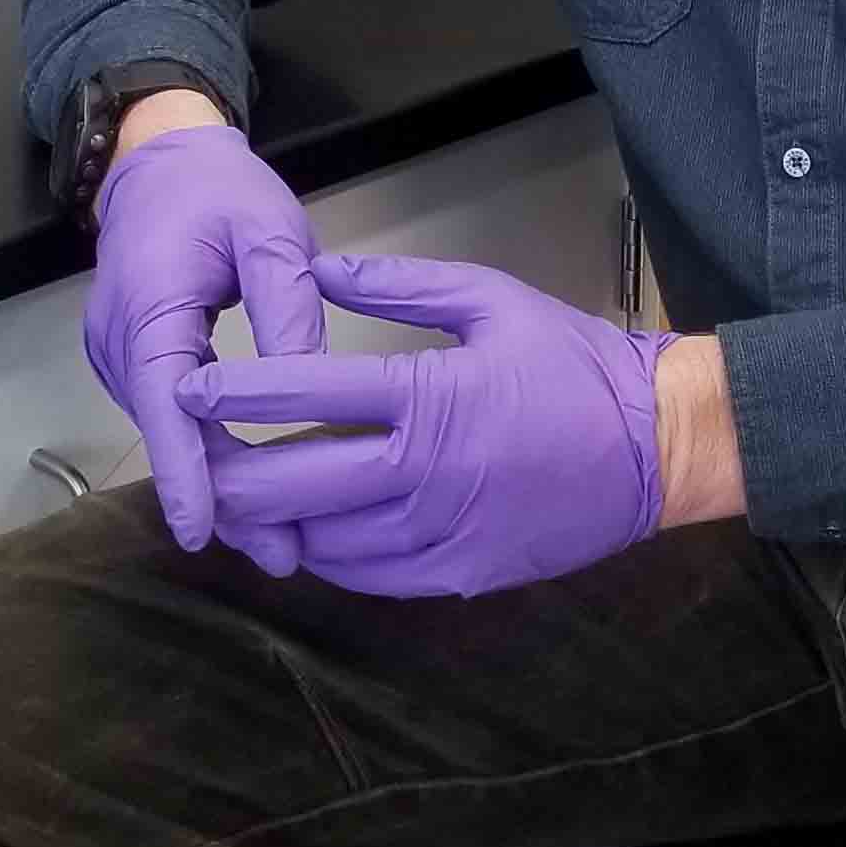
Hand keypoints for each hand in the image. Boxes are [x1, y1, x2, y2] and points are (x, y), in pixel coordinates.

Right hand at [84, 122, 323, 567]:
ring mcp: (117, 355)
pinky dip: (205, 454)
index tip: (203, 529)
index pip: (163, 398)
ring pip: (167, 433)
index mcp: (150, 302)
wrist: (164, 164)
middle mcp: (119, 340)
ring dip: (216, 482)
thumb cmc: (221, 191)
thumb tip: (309, 384)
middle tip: (284, 554)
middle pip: (167, 433)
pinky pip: (167, 419)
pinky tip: (252, 488)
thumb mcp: (271, 231)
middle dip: (220, 497)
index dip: (182, 469)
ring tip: (280, 537)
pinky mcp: (130, 363)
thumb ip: (289, 303)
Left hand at [178, 250, 671, 599]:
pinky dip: (331, 557)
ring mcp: (444, 535)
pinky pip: (373, 577)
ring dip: (275, 525)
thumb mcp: (491, 298)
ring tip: (237, 501)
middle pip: (298, 489)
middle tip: (195, 460)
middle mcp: (427, 475)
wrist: (656, 446)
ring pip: (328, 543)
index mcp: (430, 397)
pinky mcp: (462, 574)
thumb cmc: (576, 362)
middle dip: (233, 477)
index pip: (309, 397)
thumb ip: (399, 287)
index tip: (189, 387)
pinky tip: (309, 536)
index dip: (240, 393)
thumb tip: (321, 268)